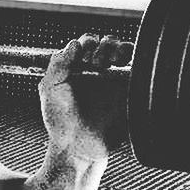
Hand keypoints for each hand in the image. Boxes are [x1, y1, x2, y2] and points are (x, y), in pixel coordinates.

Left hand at [39, 34, 131, 161]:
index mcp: (75, 71)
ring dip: (116, 47)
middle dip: (101, 45)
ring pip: (123, 49)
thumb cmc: (60, 122)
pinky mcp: (130, 90)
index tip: (81, 55)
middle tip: (95, 63)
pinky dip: (133, 55)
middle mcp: (96, 73)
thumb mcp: (50, 89)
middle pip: (106, 43)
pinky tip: (121, 64)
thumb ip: (58, 63)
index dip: (85, 43)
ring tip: (107, 63)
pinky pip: (139, 65)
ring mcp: (114, 81)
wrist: (79, 146)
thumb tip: (74, 43)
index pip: (85, 44)